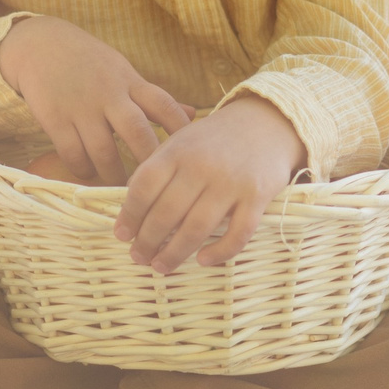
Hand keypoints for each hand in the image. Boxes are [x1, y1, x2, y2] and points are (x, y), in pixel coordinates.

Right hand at [0, 16, 189, 185]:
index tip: (190, 154)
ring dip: (114, 173)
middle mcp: (108, 93)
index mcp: (130, 81)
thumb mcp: (124, 73)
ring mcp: (81, 107)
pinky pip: (72, 153)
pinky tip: (88, 172)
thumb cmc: (90, 62)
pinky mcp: (55, 118)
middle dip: (148, 160)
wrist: (41, 44)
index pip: (164, 104)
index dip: (180, 129)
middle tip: (157, 185)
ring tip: (122, 190)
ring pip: (103, 150)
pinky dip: (83, 169)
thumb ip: (154, 98)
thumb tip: (194, 114)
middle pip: (137, 131)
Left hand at [114, 94, 305, 273]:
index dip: (130, 214)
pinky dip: (220, 252)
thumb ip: (158, 167)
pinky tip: (203, 260)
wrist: (266, 121)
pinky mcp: (257, 196)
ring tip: (161, 267)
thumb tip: (130, 205)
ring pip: (197, 227)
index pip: (145, 186)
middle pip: (167, 212)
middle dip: (148, 241)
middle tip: (139, 257)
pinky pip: (237, 233)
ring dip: (175, 253)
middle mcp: (202, 166)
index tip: (121, 235)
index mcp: (178, 150)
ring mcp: (231, 182)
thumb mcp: (182, 141)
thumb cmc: (216, 139)